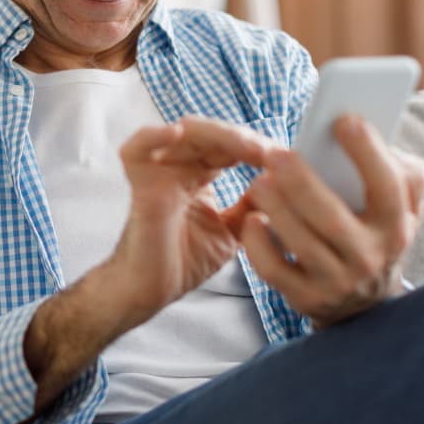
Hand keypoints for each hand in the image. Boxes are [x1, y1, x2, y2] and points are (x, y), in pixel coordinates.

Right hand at [104, 116, 274, 326]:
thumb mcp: (232, 231)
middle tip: (271, 152)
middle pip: (210, 133)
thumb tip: (283, 186)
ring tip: (247, 147)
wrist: (152, 292)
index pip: (228, 146)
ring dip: (219, 134)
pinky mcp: (141, 185)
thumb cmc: (183, 262)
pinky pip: (136, 150)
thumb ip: (252, 208)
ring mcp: (158, 173)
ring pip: (184, 132)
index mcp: (198, 174)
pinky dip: (153, 136)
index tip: (286, 159)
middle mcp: (178, 167)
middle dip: (244, 138)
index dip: (257, 147)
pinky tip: (175, 132)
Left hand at [239, 114, 423, 326]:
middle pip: (333, 219)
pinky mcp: (306, 298)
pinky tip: (251, 220)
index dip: (368, 152)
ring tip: (259, 182)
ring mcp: (337, 282)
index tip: (342, 119)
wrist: (365, 305)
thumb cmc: (376, 233)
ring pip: (302, 244)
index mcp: (396, 224)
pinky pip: (275, 271)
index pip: (389, 186)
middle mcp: (370, 256)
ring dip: (276, 208)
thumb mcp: (403, 207)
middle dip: (301, 183)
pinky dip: (259, 245)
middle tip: (276, 154)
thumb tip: (375, 135)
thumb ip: (402, 171)